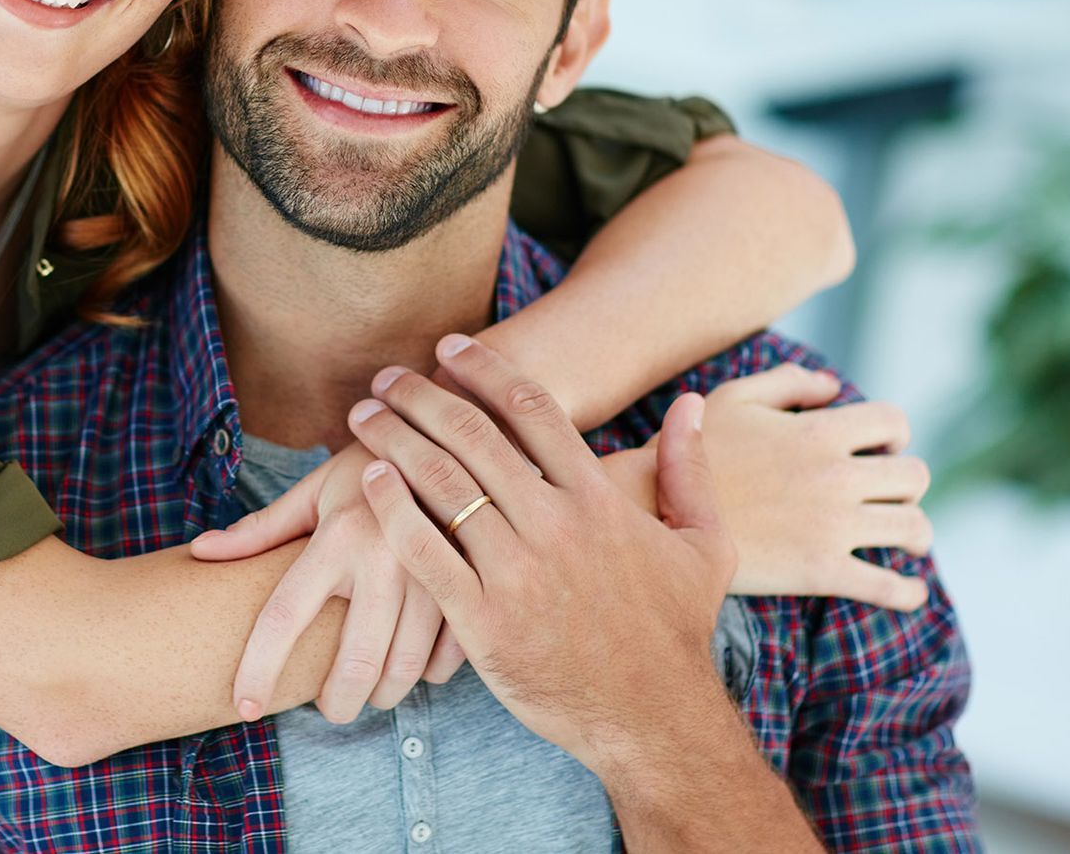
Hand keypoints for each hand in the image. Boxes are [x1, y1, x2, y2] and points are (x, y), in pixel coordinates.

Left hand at [189, 441, 464, 721]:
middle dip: (335, 704)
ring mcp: (431, 575)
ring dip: (381, 695)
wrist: (450, 434)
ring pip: (402, 670)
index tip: (243, 707)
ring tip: (369, 692)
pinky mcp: (468, 584)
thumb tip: (200, 552)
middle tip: (328, 709)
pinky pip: (446, 657)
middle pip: (352, 665)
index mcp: (336, 536)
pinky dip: (426, 675)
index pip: (283, 618)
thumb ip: (260, 529)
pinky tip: (412, 667)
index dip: (257, 669)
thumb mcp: (313, 492)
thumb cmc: (367, 468)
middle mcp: (383, 558)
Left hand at [349, 335, 735, 775]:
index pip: (532, 410)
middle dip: (422, 395)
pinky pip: (423, 553)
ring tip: (365, 415)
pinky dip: (390, 509)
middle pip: (474, 437)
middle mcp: (556, 526)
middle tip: (387, 375)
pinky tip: (367, 481)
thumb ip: (691, 469)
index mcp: (599, 500)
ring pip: (441, 485)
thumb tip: (689, 403)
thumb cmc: (676, 633)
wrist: (655, 721)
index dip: (484, 369)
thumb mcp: (704, 546)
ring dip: (395, 439)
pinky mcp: (484, 621)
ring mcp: (517, 573)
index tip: (450, 346)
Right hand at [707, 364, 931, 607]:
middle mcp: (836, 476)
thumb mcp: (732, 398)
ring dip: (916, 535)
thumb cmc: (690, 449)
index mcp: (819, 431)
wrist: (655, 508)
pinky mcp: (821, 572)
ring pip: (914, 529)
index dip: (893, 436)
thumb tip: (833, 385)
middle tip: (890, 496)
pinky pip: (888, 587)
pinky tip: (909, 592)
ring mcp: (832, 526)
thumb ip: (787, 383)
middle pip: (914, 477)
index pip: (894, 424)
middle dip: (906, 484)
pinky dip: (907, 593)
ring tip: (906, 542)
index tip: (881, 450)